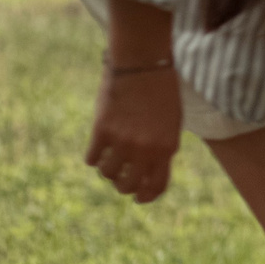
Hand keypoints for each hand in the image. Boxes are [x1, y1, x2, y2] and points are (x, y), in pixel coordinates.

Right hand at [86, 63, 181, 202]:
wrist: (143, 65)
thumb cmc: (161, 91)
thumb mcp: (172, 123)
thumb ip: (162, 148)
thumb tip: (147, 173)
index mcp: (167, 148)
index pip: (157, 186)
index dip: (147, 196)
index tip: (139, 198)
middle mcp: (145, 150)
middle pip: (129, 185)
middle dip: (124, 186)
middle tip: (121, 180)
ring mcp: (123, 141)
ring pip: (108, 175)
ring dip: (108, 172)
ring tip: (110, 161)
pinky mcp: (102, 131)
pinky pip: (93, 159)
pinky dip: (94, 157)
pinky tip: (98, 149)